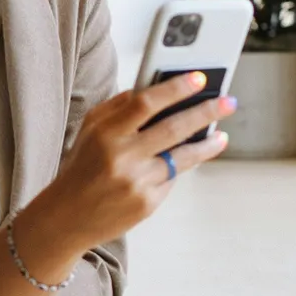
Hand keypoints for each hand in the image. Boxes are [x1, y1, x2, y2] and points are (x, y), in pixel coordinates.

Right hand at [33, 72, 235, 253]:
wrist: (68, 216)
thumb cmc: (83, 166)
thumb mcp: (90, 129)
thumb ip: (118, 107)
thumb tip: (153, 89)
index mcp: (106, 132)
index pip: (146, 103)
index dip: (175, 89)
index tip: (198, 79)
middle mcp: (122, 156)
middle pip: (173, 128)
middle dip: (205, 112)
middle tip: (228, 102)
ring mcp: (137, 181)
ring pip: (182, 157)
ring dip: (207, 144)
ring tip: (220, 135)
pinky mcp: (147, 203)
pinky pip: (172, 178)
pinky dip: (180, 167)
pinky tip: (187, 159)